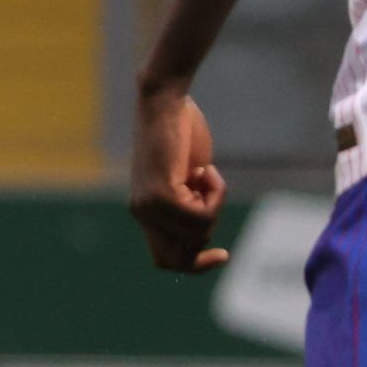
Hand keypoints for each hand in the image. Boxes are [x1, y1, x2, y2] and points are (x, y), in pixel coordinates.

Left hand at [129, 89, 230, 273]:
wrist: (165, 102)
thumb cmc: (181, 132)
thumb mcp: (187, 177)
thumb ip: (191, 205)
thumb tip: (202, 238)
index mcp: (144, 211)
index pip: (165, 259)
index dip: (195, 265)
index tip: (224, 254)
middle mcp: (142, 213)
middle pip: (179, 259)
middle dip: (207, 242)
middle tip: (212, 201)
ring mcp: (149, 207)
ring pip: (199, 234)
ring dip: (215, 206)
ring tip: (205, 174)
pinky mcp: (161, 196)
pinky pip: (202, 217)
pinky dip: (216, 195)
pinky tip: (206, 169)